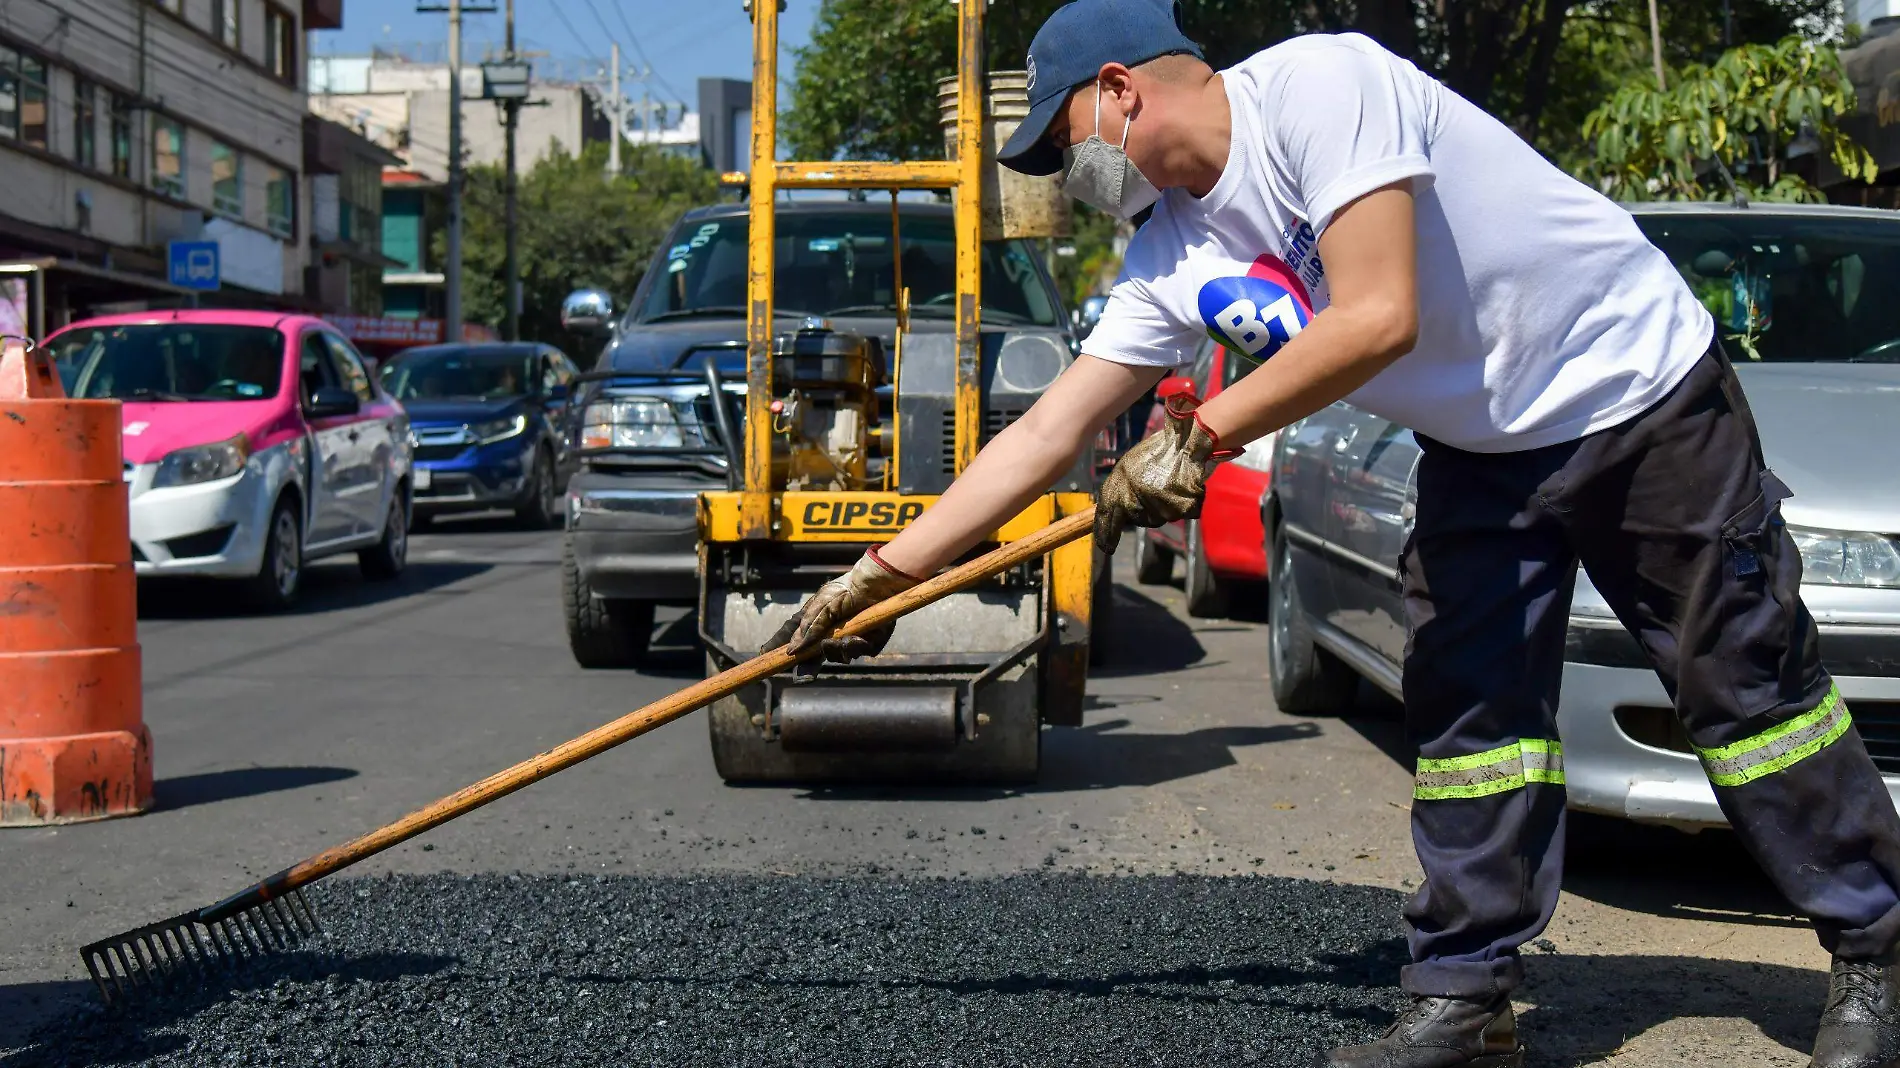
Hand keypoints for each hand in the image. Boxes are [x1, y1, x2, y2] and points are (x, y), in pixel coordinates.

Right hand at [764, 548, 920, 662]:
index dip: (785, 653)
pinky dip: (857, 645)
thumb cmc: (846, 589)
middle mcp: (832, 634)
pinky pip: (859, 652)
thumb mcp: (822, 604)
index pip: (797, 642)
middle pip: (815, 659)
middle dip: (808, 669)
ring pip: (838, 656)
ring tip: (844, 638)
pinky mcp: (869, 642)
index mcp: (817, 624)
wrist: (876, 584)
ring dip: (837, 650)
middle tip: (805, 678)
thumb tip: (792, 649)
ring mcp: (850, 639)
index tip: (772, 661)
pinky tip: (859, 636)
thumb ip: (809, 627)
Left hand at [1094, 393, 1223, 554]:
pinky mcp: (1178, 511)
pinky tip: (1180, 487)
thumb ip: (1119, 489)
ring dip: (1161, 507)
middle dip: (1143, 511)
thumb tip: (1116, 511)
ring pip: (1157, 518)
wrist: (1185, 444)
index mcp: (1117, 489)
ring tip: (1167, 484)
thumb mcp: (1127, 467)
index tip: (1107, 547)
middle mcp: (1133, 502)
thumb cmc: (1155, 452)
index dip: (1105, 534)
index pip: (1106, 518)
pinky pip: (1178, 513)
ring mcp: (1156, 508)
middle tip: (1152, 492)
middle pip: (1137, 519)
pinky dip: (1181, 503)